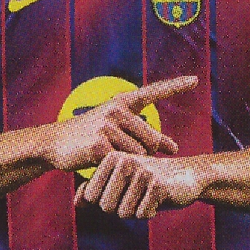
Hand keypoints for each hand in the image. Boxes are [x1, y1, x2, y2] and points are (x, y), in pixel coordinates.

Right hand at [46, 76, 196, 173]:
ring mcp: (107, 127)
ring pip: (138, 154)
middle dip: (146, 154)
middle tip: (126, 155)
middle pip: (151, 139)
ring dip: (130, 163)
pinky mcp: (98, 146)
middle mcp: (116, 110)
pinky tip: (99, 162)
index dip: (175, 86)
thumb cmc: (89, 136)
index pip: (153, 92)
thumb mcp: (116, 129)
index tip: (196, 80)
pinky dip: (117, 169)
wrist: (54, 143)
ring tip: (109, 156)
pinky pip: (123, 163)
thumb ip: (145, 136)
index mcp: (121, 102)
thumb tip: (175, 148)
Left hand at [75, 153, 202, 218]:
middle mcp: (125, 161)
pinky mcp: (158, 185)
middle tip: (137, 196)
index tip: (122, 192)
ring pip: (124, 213)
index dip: (106, 202)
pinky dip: (149, 213)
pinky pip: (142, 215)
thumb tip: (77, 204)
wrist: (186, 176)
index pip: (91, 196)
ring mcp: (142, 172)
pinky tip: (158, 200)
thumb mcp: (119, 183)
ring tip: (147, 197)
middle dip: (121, 209)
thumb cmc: (147, 181)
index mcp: (111, 158)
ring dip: (136, 212)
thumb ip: (95, 190)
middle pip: (106, 206)